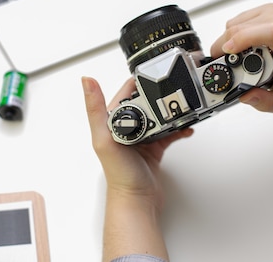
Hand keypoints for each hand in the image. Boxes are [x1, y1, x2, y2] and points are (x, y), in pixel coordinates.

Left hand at [81, 76, 192, 209]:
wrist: (137, 201)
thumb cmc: (119, 175)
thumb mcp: (105, 138)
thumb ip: (95, 109)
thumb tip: (86, 81)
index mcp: (112, 122)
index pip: (126, 93)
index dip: (139, 81)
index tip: (153, 72)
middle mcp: (126, 128)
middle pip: (147, 102)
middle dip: (161, 95)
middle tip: (174, 91)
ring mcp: (142, 138)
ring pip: (160, 116)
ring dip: (172, 111)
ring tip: (183, 108)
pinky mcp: (154, 148)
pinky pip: (169, 133)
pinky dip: (179, 129)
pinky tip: (186, 128)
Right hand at [210, 3, 272, 114]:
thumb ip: (267, 103)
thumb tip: (245, 96)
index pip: (272, 33)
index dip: (246, 38)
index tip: (228, 50)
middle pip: (246, 28)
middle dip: (225, 46)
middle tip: (224, 65)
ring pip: (237, 23)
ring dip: (228, 41)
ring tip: (237, 56)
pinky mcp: (267, 9)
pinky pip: (238, 19)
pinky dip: (232, 34)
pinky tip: (242, 45)